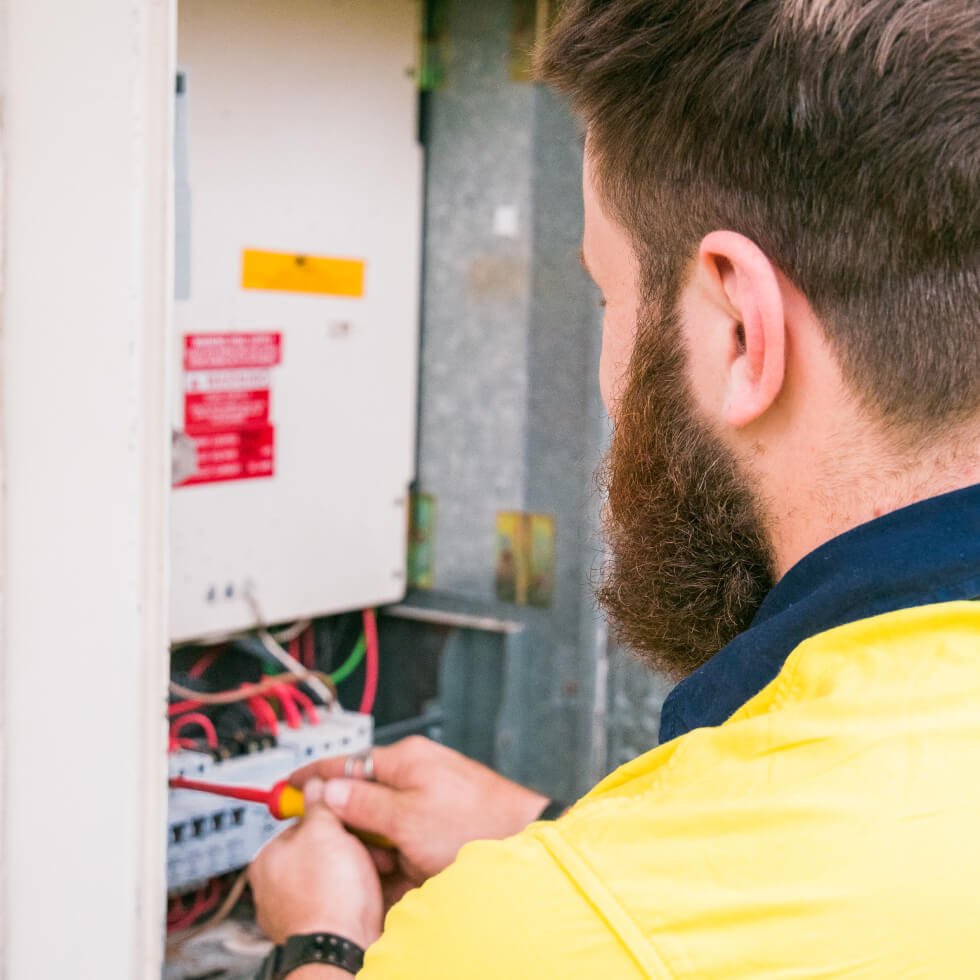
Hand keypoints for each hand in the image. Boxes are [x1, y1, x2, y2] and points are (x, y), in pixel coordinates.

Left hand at [248, 779, 382, 947]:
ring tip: (373, 869)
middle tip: (366, 846)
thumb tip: (314, 785)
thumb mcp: (326, 831)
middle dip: (345, 846)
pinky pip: (338, 901)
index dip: (330, 817)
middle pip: (316, 850)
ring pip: (330, 876)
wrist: (340, 950)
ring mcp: (293, 913)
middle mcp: (273, 889)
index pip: (299, 823)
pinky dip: (353, 895)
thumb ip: (319, 805)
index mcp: (267, 860)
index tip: (347, 817)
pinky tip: (368, 893)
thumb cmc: (327, 896)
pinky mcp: (315, 930)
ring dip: (354, 870)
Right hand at [290, 737, 548, 888]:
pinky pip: (405, 841)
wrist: (523, 843)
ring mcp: (428, 801)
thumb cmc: (475, 823)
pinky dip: (400, 858)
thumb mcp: (407, 818)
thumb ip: (363, 804)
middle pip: (362, 799)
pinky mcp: (438, 825)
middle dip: (355, 828)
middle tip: (355, 852)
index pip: (347, 762)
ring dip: (380, 850)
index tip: (287, 788)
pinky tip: (408, 873)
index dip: (314, 777)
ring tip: (393, 867)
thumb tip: (328, 792)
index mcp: (405, 760)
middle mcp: (415, 776)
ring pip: (382, 826)